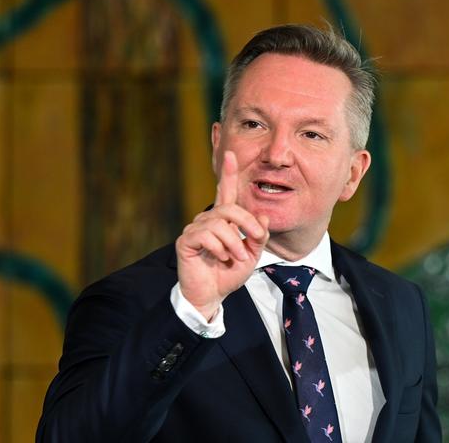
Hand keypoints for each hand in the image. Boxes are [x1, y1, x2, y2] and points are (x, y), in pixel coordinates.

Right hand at [176, 151, 268, 319]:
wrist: (212, 295)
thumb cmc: (229, 273)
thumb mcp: (252, 253)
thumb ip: (258, 235)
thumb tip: (263, 215)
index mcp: (223, 219)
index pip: (225, 192)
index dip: (228, 173)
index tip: (230, 153)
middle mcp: (207, 220)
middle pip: (230, 208)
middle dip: (247, 223)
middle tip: (255, 240)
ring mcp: (195, 229)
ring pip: (220, 224)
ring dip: (234, 243)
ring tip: (235, 258)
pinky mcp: (186, 241)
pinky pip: (206, 235)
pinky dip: (219, 248)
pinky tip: (220, 258)